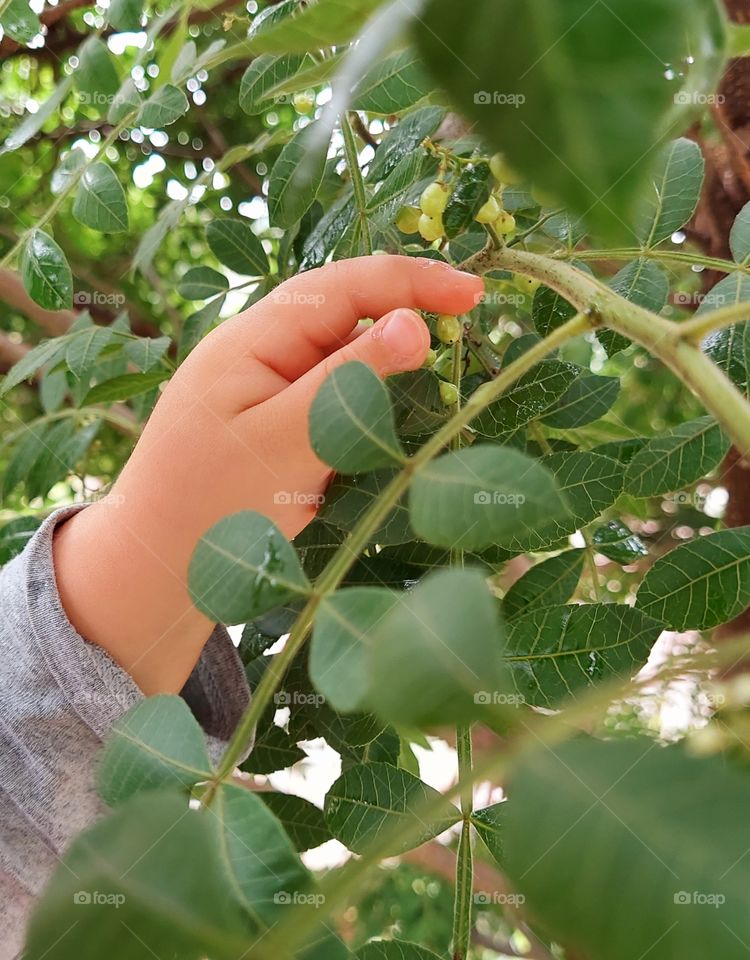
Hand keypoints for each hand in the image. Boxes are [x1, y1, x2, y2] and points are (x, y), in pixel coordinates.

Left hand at [53, 256, 481, 694]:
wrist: (155, 570)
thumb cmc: (210, 508)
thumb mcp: (286, 442)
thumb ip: (349, 381)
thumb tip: (416, 323)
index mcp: (254, 338)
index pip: (345, 286)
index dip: (414, 282)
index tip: (476, 295)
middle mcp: (259, 353)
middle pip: (347, 315)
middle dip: (408, 315)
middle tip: (472, 330)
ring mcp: (265, 391)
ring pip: (343, 361)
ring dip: (392, 367)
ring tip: (444, 384)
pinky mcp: (275, 430)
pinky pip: (332, 401)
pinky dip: (369, 406)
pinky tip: (397, 425)